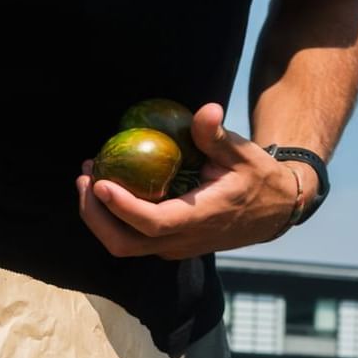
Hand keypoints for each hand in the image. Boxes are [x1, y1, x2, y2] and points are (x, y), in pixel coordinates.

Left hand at [75, 103, 309, 259]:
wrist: (272, 212)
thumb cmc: (258, 179)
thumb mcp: (244, 154)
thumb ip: (218, 136)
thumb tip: (206, 110)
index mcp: (198, 221)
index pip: (151, 223)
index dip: (121, 207)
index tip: (99, 182)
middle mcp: (179, 242)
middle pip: (123, 244)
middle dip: (95, 215)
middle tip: (85, 177)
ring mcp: (171, 247)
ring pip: (122, 244)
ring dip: (98, 216)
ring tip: (88, 177)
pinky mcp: (166, 244)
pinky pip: (130, 237)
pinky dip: (111, 216)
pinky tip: (106, 185)